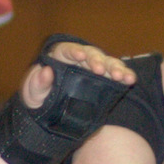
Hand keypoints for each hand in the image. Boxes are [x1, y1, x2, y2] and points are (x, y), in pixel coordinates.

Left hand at [19, 39, 134, 107]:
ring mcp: (93, 68)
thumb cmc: (38, 98)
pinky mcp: (103, 80)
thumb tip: (45, 71)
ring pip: (107, 63)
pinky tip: (130, 80)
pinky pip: (115, 74)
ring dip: (116, 68)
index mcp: (60, 56)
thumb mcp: (33, 93)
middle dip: (99, 61)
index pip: (68, 50)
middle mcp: (79, 59)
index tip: (80, 55)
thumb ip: (37, 83)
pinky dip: (124, 76)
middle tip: (103, 70)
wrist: (48, 114)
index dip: (75, 51)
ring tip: (124, 77)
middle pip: (92, 55)